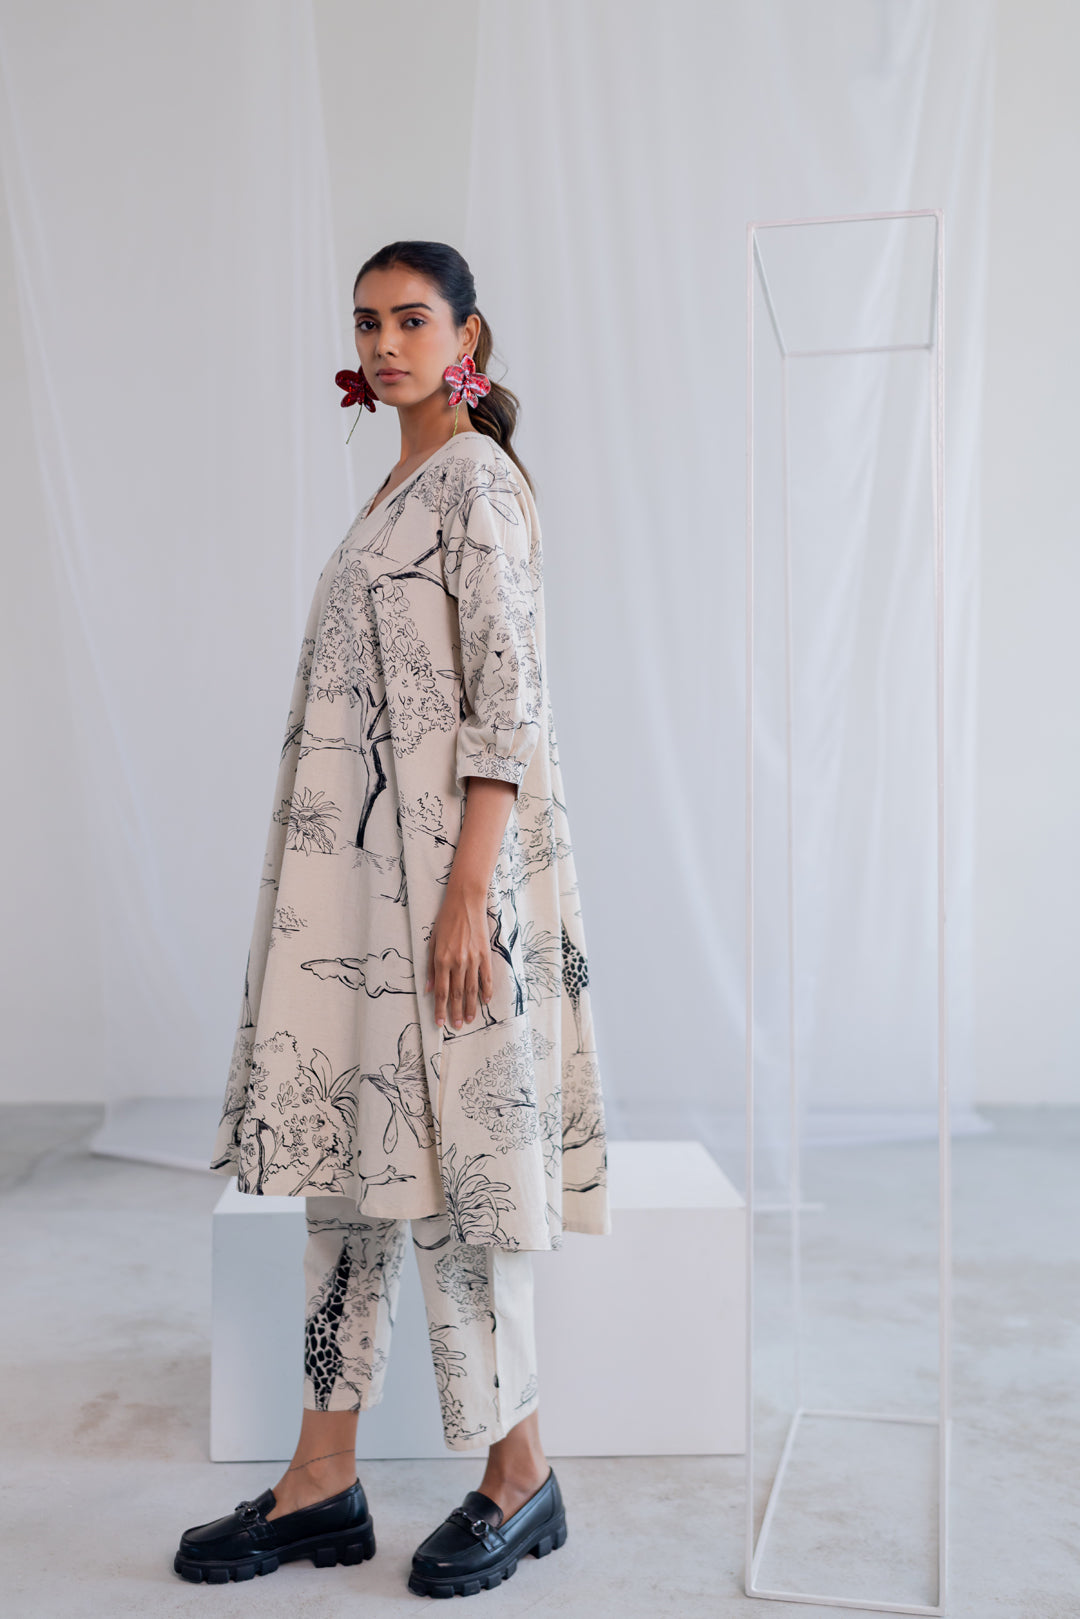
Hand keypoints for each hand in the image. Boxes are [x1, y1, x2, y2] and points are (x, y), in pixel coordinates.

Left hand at [425, 880, 493, 1029]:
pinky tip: (485, 1001)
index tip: (439, 1022)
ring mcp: (473, 959)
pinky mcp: (485, 954)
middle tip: (457, 1026)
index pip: (440, 991)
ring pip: (472, 989)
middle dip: (456, 1012)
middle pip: (456, 994)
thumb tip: (427, 988)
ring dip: (471, 1007)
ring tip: (470, 1019)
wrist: (465, 902)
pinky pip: (486, 977)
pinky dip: (486, 990)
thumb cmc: (446, 920)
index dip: (439, 1009)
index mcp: (442, 960)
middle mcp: (458, 962)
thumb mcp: (432, 942)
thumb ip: (429, 967)